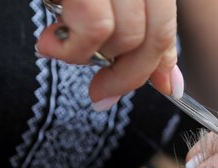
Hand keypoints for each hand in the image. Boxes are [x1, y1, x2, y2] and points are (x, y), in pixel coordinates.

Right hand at [36, 0, 181, 109]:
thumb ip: (135, 29)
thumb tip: (167, 82)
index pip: (166, 25)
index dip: (163, 65)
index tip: (165, 90)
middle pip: (153, 36)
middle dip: (127, 76)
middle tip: (100, 94)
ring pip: (126, 35)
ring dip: (90, 56)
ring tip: (59, 46)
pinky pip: (95, 24)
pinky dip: (74, 48)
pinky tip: (50, 42)